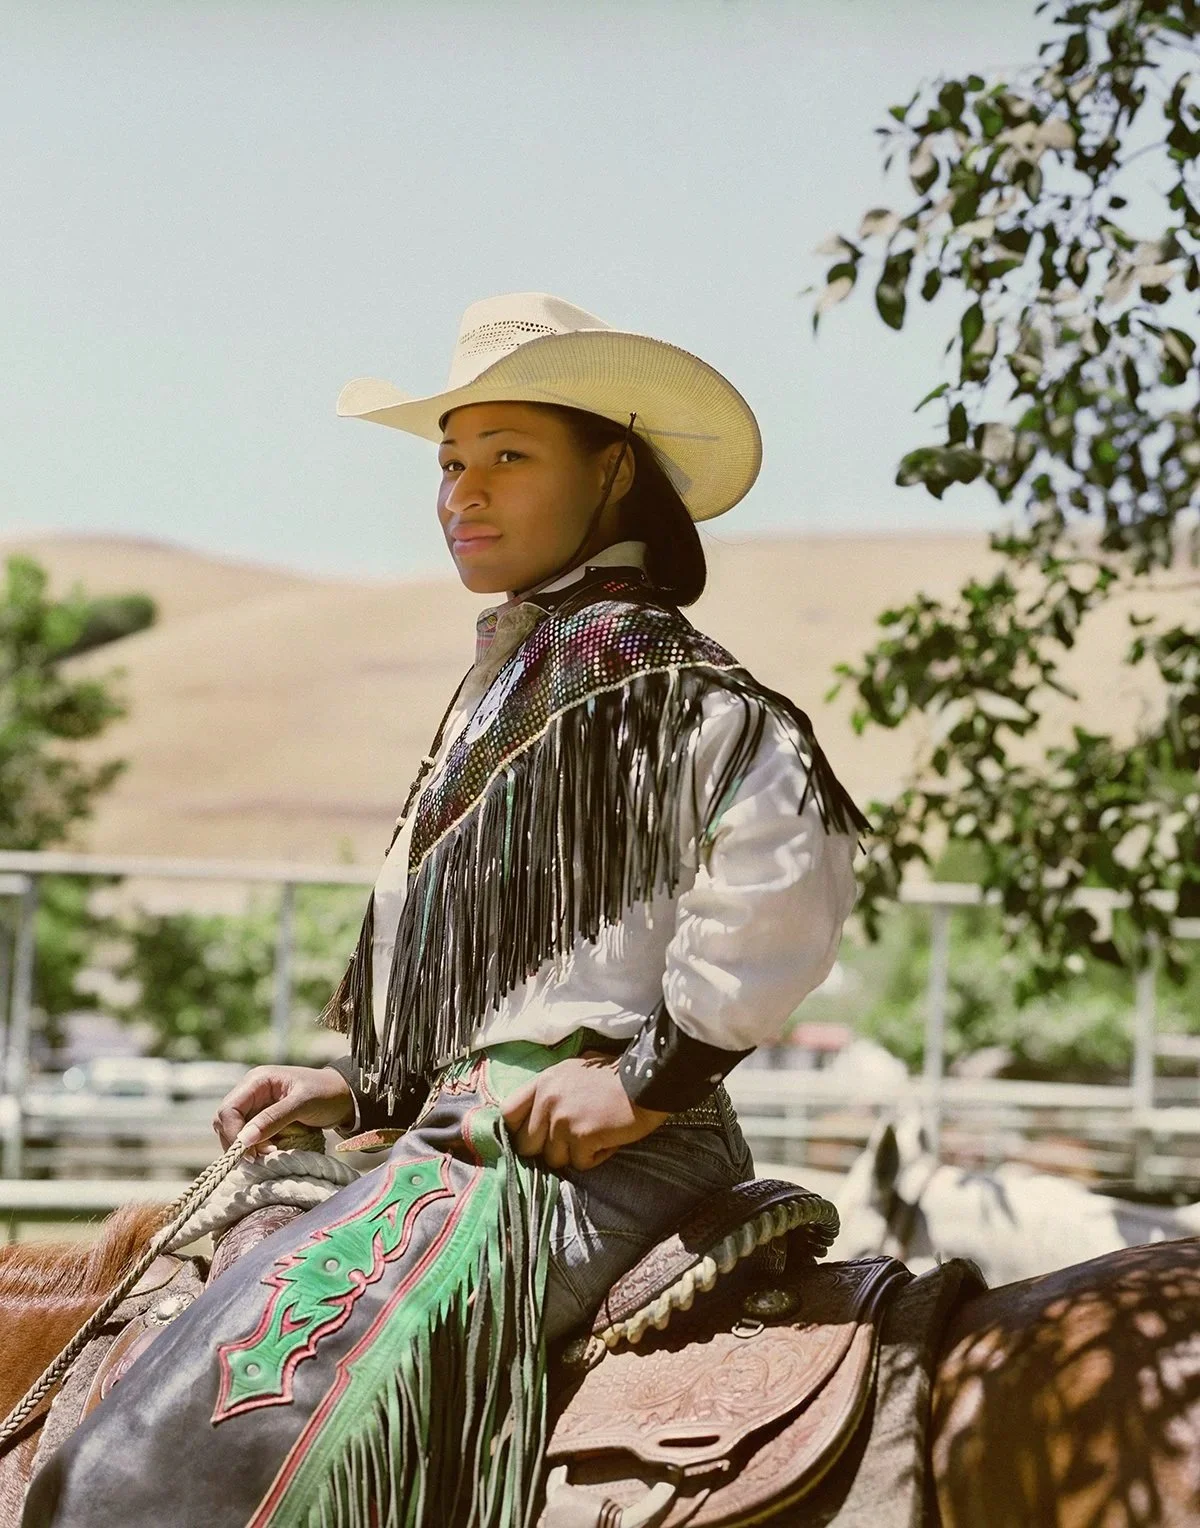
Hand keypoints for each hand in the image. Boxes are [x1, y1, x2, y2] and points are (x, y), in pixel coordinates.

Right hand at [213, 1065, 355, 1154]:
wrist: (344, 1097)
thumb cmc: (326, 1094)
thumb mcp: (302, 1103)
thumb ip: (274, 1118)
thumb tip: (245, 1140)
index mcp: (257, 1080)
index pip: (228, 1109)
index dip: (234, 1134)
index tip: (250, 1154)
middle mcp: (250, 1092)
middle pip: (225, 1122)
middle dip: (238, 1143)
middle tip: (260, 1158)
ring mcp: (255, 1106)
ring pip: (234, 1132)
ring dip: (246, 1148)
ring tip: (269, 1155)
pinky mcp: (261, 1119)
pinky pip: (247, 1137)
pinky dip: (254, 1148)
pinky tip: (270, 1153)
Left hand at [501, 1054, 669, 1171]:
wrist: (647, 1078)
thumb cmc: (615, 1074)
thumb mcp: (575, 1070)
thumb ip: (553, 1090)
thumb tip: (539, 1113)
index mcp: (543, 1082)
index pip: (508, 1113)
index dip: (519, 1130)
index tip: (535, 1136)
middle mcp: (547, 1100)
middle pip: (527, 1145)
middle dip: (548, 1148)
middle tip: (573, 1141)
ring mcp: (562, 1119)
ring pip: (554, 1159)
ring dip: (575, 1154)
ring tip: (596, 1136)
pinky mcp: (582, 1136)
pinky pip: (580, 1163)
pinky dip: (596, 1157)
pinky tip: (609, 1140)